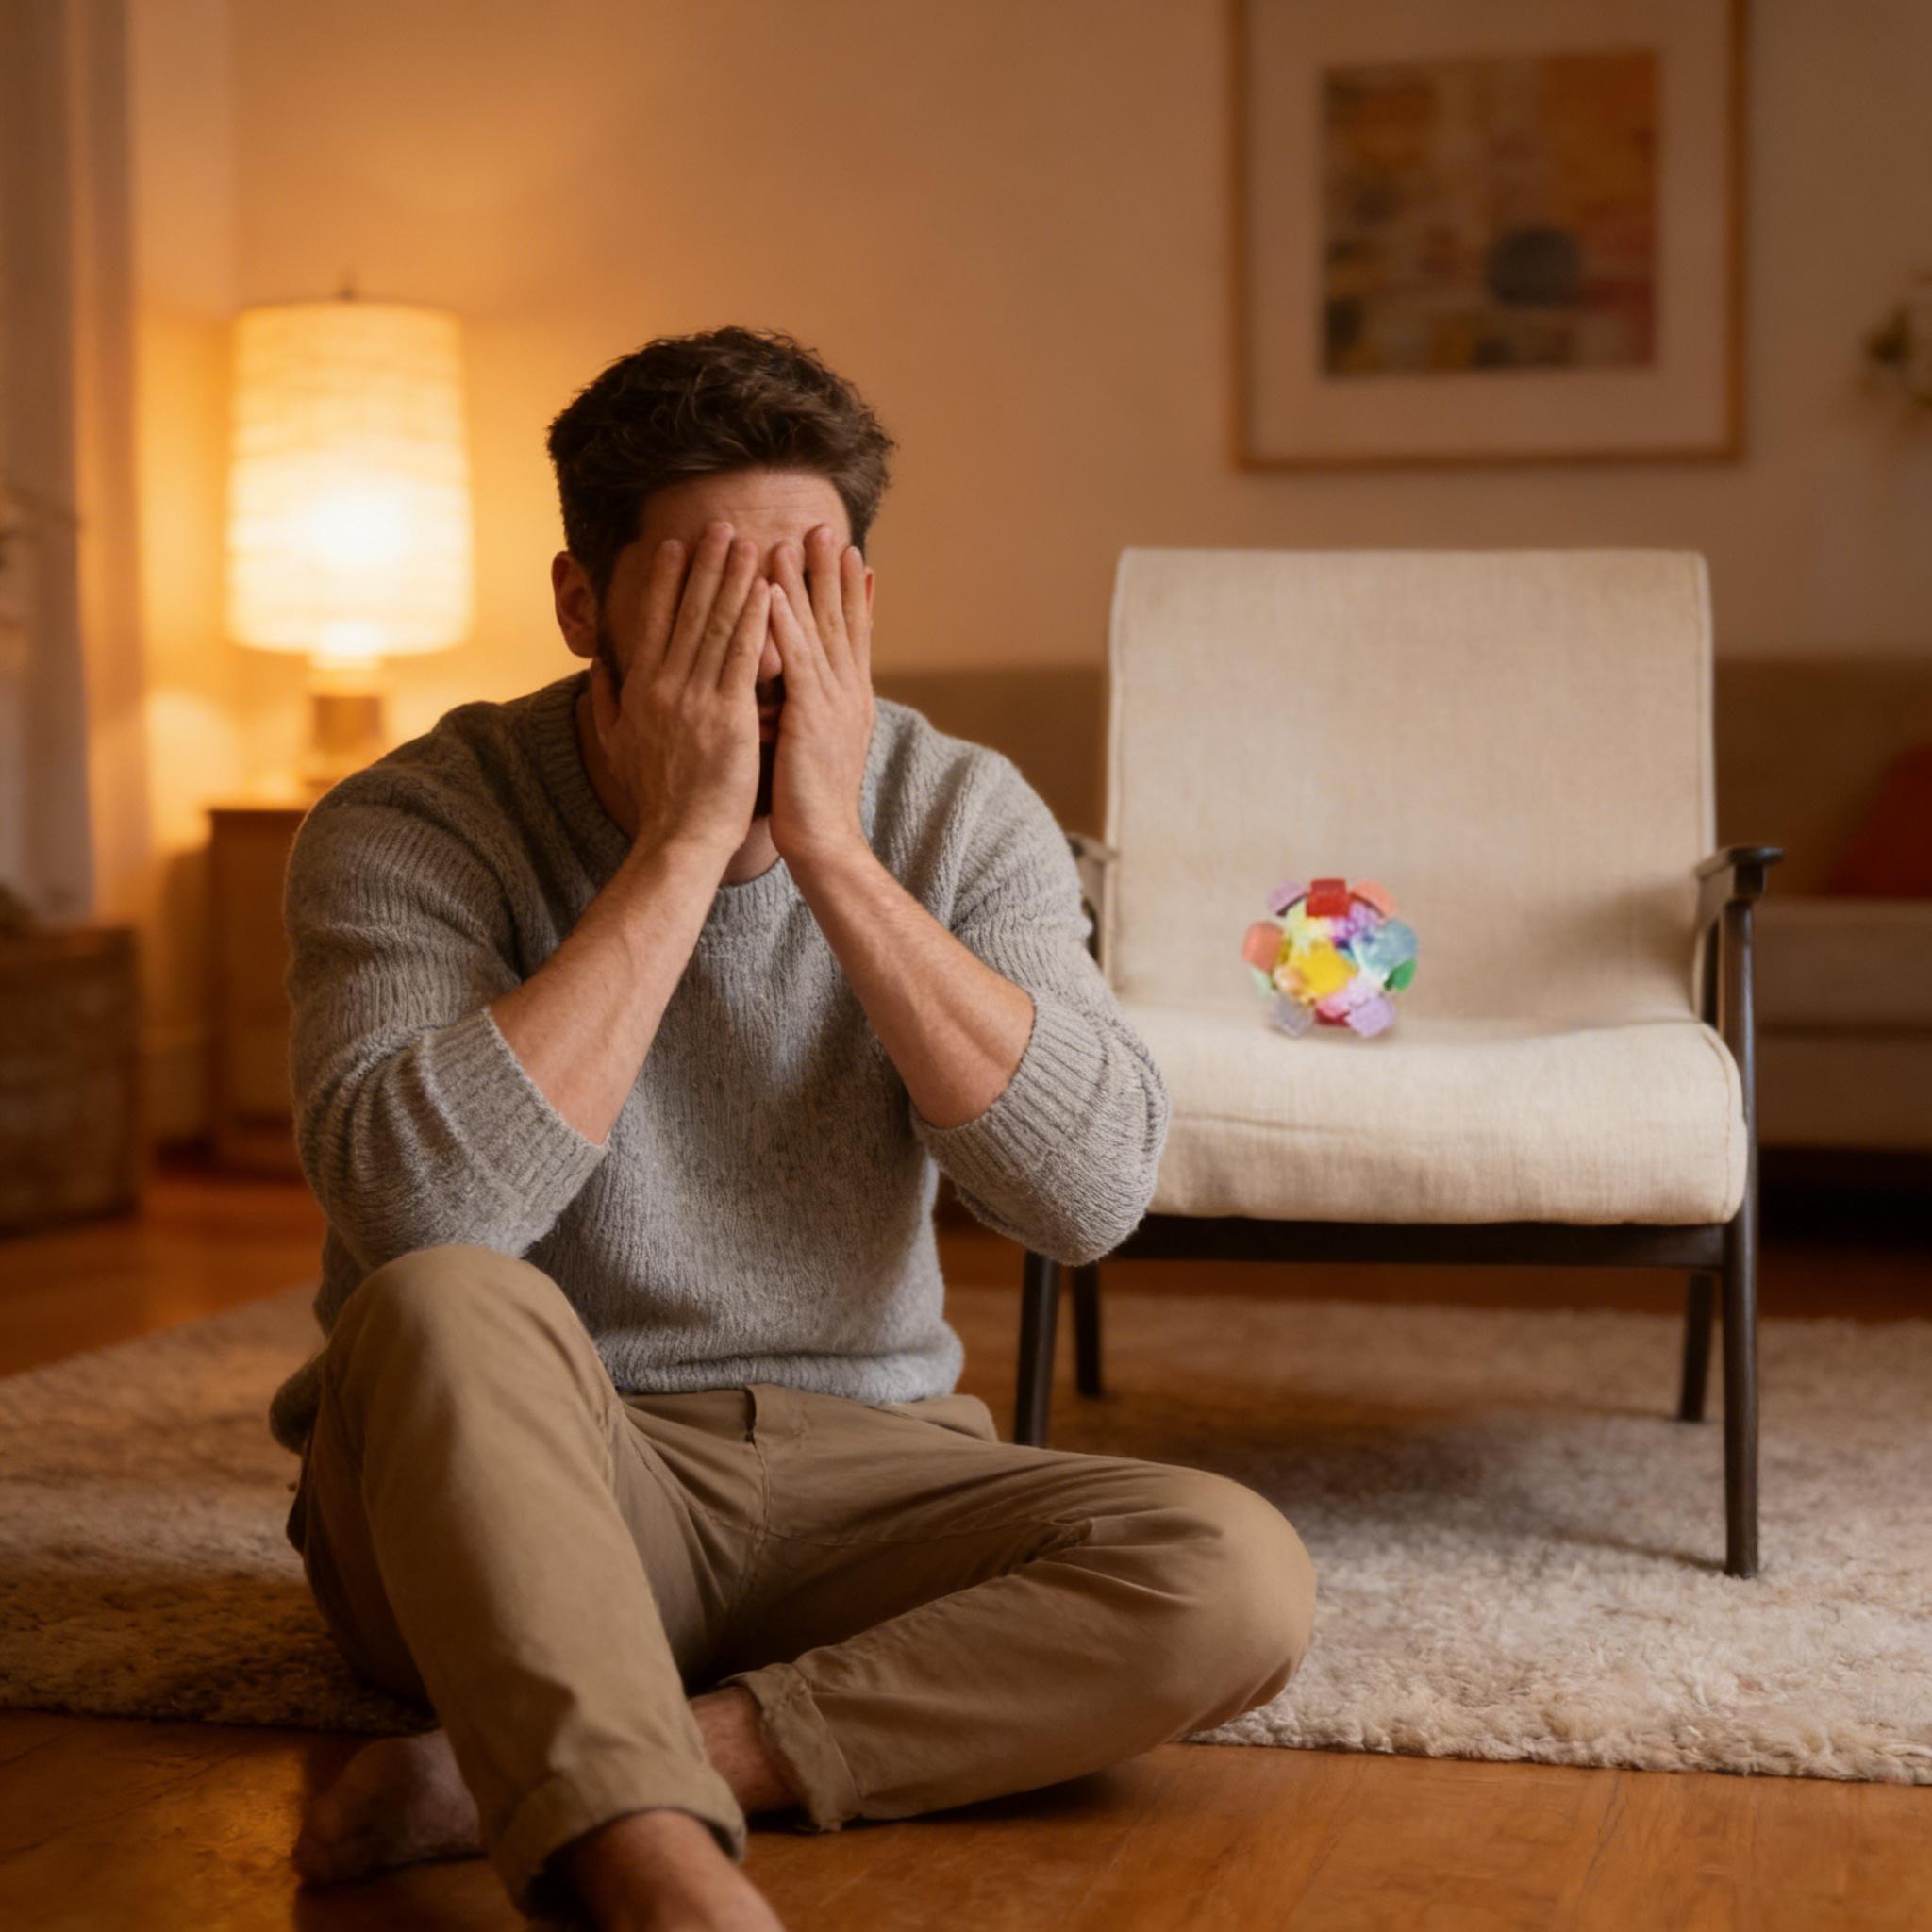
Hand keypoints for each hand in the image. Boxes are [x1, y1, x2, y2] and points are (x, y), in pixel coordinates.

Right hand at [589, 521, 768, 858]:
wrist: (679, 838)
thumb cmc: (655, 799)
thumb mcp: (616, 747)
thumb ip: (605, 703)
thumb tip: (597, 670)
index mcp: (639, 689)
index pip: (653, 622)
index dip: (666, 580)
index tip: (676, 546)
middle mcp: (663, 685)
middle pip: (686, 611)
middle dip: (705, 564)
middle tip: (722, 525)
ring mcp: (694, 698)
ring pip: (716, 625)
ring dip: (734, 578)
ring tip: (749, 541)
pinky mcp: (728, 715)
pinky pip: (742, 656)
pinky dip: (755, 618)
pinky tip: (768, 589)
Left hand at [767, 524, 875, 867]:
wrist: (825, 843)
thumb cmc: (811, 804)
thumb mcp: (815, 747)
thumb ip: (810, 711)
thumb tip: (800, 694)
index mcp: (849, 699)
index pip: (851, 634)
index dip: (850, 593)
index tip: (847, 554)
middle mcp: (848, 693)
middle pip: (841, 619)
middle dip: (833, 572)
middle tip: (827, 526)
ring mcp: (833, 702)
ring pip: (821, 629)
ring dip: (809, 581)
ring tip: (799, 539)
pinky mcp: (811, 715)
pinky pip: (797, 658)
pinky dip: (787, 622)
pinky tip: (773, 590)